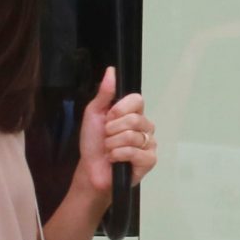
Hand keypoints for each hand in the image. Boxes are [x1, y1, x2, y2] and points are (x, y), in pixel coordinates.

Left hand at [74, 67, 157, 198]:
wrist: (90, 169)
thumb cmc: (93, 143)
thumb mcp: (94, 114)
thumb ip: (105, 93)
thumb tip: (112, 70)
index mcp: (134, 113)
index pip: (137, 100)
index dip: (120, 109)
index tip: (108, 118)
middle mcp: (145, 127)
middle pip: (134, 119)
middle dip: (112, 130)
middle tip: (106, 138)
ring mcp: (149, 144)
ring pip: (132, 136)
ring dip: (112, 144)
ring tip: (109, 150)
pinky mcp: (149, 160)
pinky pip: (135, 152)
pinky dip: (118, 155)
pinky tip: (115, 160)